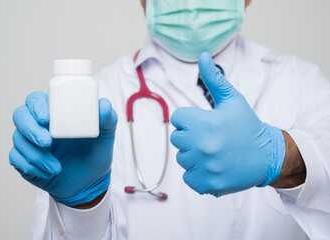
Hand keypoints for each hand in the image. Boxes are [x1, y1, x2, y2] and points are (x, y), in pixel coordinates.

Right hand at [9, 91, 117, 205]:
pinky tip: (47, 173)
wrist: (90, 182)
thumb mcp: (106, 136)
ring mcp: (30, 142)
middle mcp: (40, 124)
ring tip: (56, 168)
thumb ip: (107, 119)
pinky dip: (31, 167)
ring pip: (18, 140)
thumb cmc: (96, 153)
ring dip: (35, 155)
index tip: (46, 118)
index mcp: (56, 113)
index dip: (36, 105)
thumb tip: (104, 104)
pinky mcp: (24, 160)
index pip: (36, 99)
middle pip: (20, 116)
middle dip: (30, 128)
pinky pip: (16, 159)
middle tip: (47, 142)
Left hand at [170, 52, 285, 196]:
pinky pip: (188, 178)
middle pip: (177, 139)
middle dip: (190, 136)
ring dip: (194, 156)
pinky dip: (197, 174)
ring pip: (182, 159)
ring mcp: (204, 166)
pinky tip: (213, 166)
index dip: (190, 119)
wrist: (267, 156)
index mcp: (206, 122)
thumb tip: (203, 54)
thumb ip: (214, 79)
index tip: (204, 123)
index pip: (178, 118)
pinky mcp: (206, 184)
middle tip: (210, 137)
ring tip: (213, 152)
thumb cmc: (247, 126)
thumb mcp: (232, 100)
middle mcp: (202, 145)